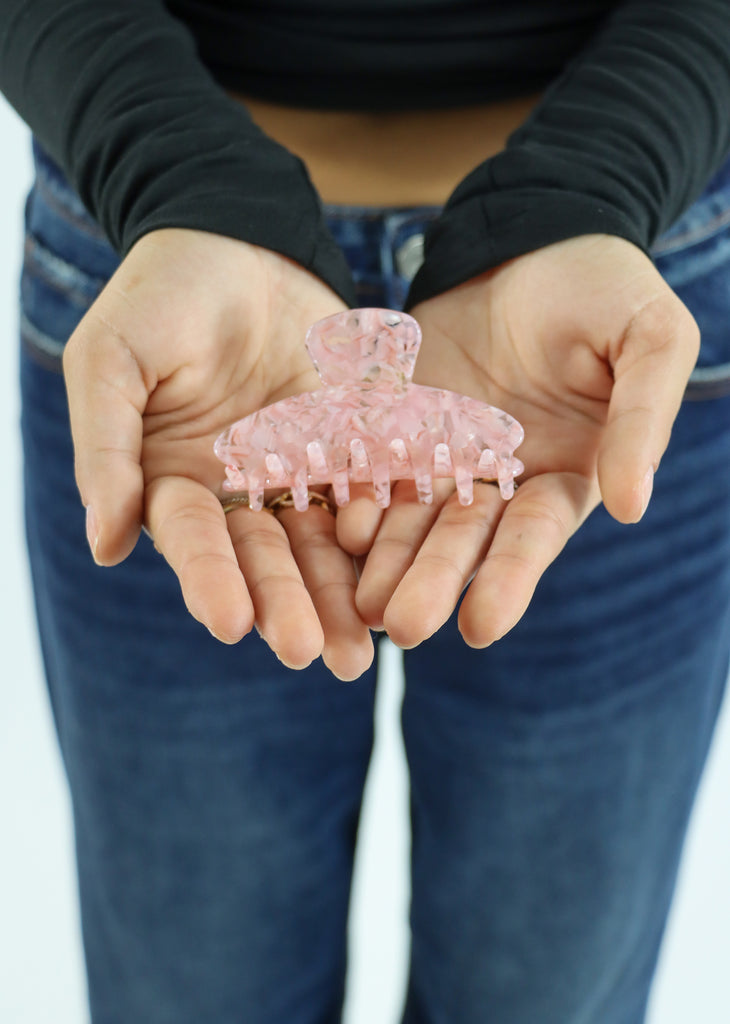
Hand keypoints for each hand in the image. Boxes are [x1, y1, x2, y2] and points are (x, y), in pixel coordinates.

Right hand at [64, 228, 372, 679]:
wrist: (237, 236)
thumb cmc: (160, 296)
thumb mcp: (114, 361)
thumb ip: (108, 449)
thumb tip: (105, 546)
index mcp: (175, 479)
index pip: (195, 540)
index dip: (210, 579)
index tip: (232, 623)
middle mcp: (238, 490)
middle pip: (265, 557)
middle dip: (286, 605)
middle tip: (311, 656)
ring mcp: (297, 469)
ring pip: (322, 542)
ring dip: (340, 594)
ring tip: (367, 650)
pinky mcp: (348, 444)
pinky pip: (371, 490)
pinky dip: (387, 531)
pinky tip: (409, 572)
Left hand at [337, 234, 699, 648]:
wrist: (533, 236)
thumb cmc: (606, 287)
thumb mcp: (649, 340)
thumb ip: (643, 418)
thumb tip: (632, 505)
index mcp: (564, 475)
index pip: (534, 535)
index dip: (509, 579)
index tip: (480, 625)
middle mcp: (501, 480)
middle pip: (463, 540)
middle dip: (433, 582)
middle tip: (400, 627)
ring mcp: (445, 454)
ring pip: (412, 516)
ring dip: (386, 559)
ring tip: (358, 601)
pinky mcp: (400, 423)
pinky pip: (375, 463)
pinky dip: (357, 496)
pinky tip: (335, 528)